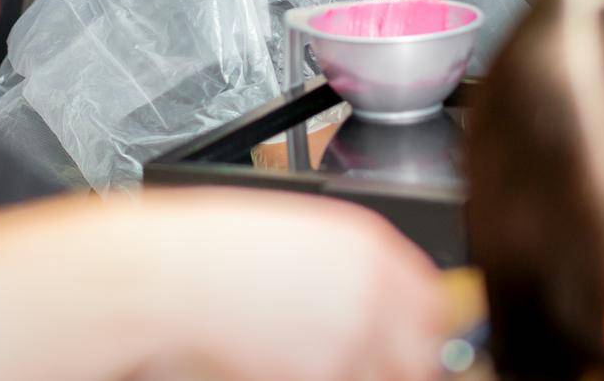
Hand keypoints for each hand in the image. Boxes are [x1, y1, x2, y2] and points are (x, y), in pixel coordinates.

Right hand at [122, 189, 447, 380]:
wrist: (171, 275)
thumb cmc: (217, 249)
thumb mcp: (301, 236)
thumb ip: (354, 267)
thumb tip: (384, 302)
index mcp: (371, 247)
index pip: (432, 303)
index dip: (418, 327)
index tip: (406, 340)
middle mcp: (373, 293)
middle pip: (421, 353)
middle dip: (396, 361)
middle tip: (358, 359)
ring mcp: (352, 341)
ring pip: (384, 378)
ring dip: (356, 372)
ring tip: (305, 356)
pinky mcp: (324, 376)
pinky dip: (318, 377)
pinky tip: (281, 361)